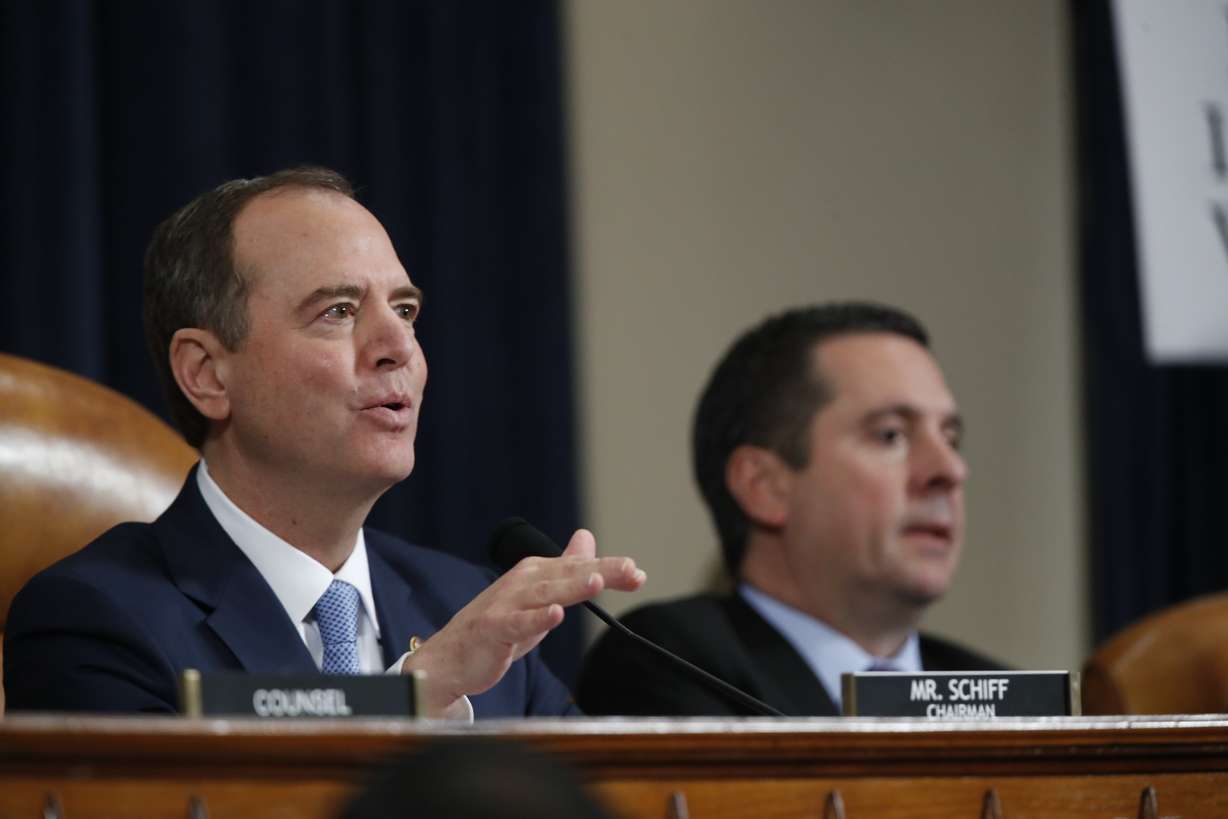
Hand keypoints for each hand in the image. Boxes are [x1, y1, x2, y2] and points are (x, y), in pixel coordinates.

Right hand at [402, 529, 644, 716]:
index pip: (579, 568)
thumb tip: (587, 538)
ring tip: (596, 581)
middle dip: (600, 571)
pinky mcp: (493, 628)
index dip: (609, 569)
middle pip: (567, 575)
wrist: (451, 657)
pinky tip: (555, 615)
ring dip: (571, 587)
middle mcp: (523, 582)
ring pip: (546, 594)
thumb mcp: (538, 594)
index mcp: (537, 573)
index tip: (638, 573)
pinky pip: (518, 624)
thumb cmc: (499, 624)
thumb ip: (566, 569)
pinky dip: (536, 620)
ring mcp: (506, 604)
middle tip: (630, 569)